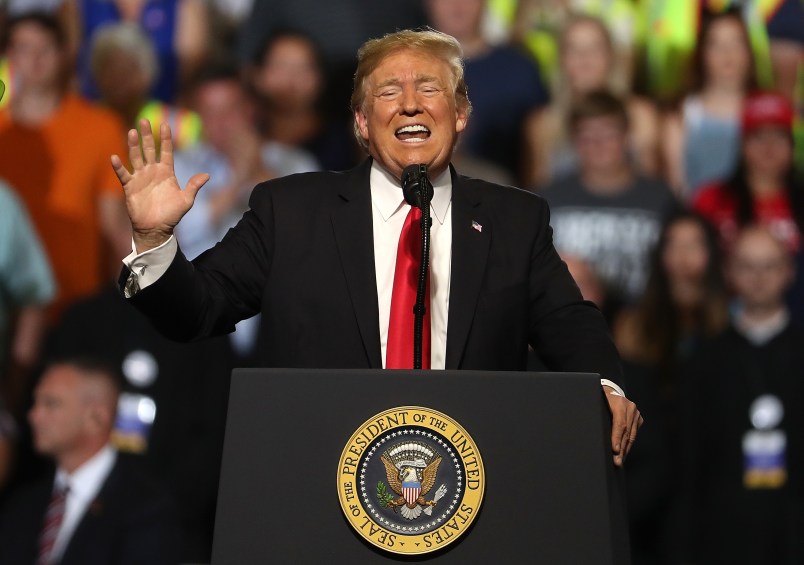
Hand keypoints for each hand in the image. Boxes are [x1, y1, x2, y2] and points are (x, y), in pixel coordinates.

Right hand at [111, 120, 208, 252]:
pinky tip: (115, 158)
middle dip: (147, 135)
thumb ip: (194, 186)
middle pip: (149, 149)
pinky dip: (119, 167)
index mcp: (166, 172)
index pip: (166, 151)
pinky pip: (123, 174)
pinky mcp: (130, 186)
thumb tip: (207, 175)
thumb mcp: (186, 200)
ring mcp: (140, 177)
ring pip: (136, 157)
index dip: (165, 138)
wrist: (156, 228)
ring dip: (133, 145)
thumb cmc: (172, 215)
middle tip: (144, 120)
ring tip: (132, 132)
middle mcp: (152, 171)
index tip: (165, 124)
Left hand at [604, 386, 642, 466]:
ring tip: (620, 460)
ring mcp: (636, 413)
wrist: (610, 391)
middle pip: (626, 432)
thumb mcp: (597, 404)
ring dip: (625, 449)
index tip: (615, 450)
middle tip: (617, 461)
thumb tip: (592, 434)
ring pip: (631, 435)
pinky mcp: (639, 418)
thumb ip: (598, 416)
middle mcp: (630, 407)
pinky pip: (633, 434)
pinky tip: (624, 452)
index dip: (617, 438)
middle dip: (621, 448)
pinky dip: (628, 444)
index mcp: (619, 403)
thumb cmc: (600, 400)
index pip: (619, 424)